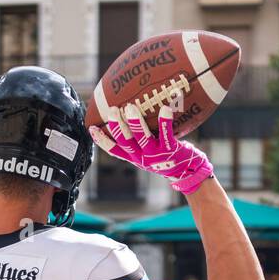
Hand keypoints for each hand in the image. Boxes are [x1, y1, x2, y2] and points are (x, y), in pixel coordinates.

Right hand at [89, 103, 213, 194]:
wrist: (187, 173)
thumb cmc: (168, 157)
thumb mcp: (150, 151)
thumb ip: (142, 138)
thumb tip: (132, 113)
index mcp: (135, 157)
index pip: (115, 150)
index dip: (102, 140)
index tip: (91, 128)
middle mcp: (142, 158)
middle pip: (125, 142)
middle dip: (117, 126)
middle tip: (113, 110)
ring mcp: (155, 155)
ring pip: (142, 139)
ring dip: (135, 123)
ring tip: (131, 106)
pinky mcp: (170, 151)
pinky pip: (166, 135)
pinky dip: (164, 122)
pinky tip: (165, 108)